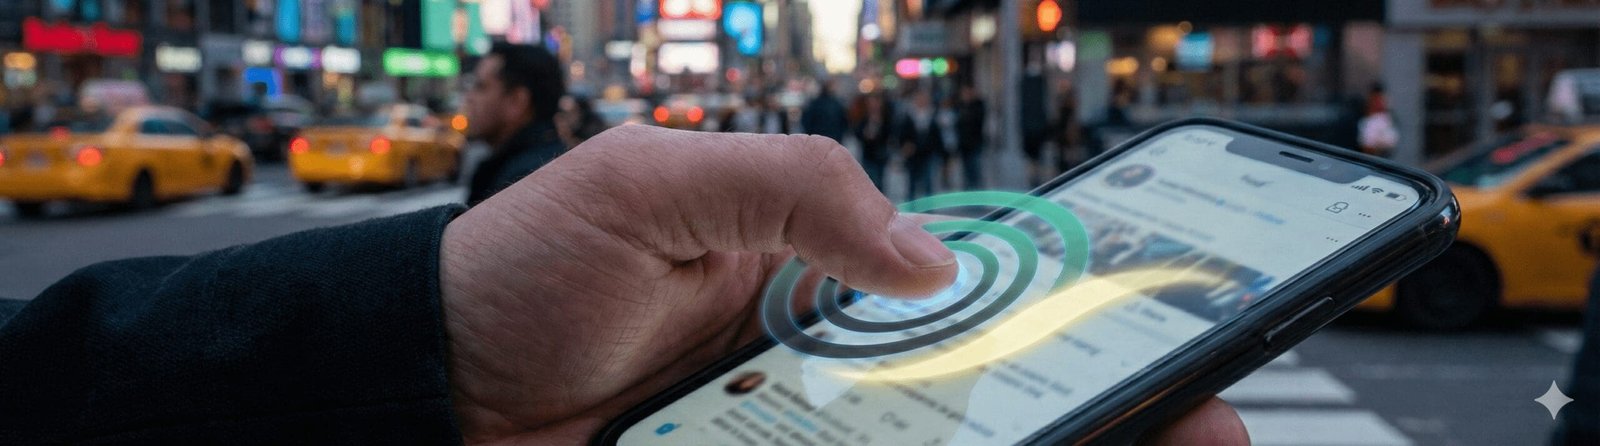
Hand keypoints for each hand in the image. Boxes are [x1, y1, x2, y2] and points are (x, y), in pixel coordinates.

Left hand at [438, 125, 1246, 444]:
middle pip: (977, 410)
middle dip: (1091, 420)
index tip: (1158, 346)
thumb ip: (795, 191)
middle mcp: (815, 377)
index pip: (968, 303)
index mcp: (812, 282)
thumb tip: (932, 261)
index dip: (1068, 324)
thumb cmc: (519, 270)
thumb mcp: (653, 183)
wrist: (420, 392)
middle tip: (1192, 433)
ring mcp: (783, 445)